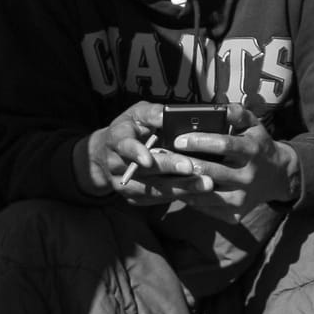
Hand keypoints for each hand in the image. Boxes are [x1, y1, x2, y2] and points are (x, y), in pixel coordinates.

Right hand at [75, 101, 200, 202]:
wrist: (109, 154)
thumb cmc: (131, 128)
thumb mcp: (138, 114)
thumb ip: (152, 113)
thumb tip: (166, 115)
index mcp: (117, 139)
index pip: (125, 146)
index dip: (136, 153)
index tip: (149, 160)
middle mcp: (117, 165)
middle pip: (144, 170)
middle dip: (168, 169)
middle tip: (191, 167)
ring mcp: (124, 184)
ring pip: (152, 189)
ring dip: (180, 187)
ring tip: (204, 183)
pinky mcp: (134, 198)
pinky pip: (157, 199)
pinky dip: (178, 195)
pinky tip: (198, 191)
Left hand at [164, 104, 299, 218]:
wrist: (278, 177)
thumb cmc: (259, 145)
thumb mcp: (254, 125)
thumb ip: (237, 113)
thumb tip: (218, 107)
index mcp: (252, 150)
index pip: (225, 145)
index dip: (200, 141)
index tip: (178, 139)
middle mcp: (248, 176)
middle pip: (212, 171)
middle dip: (185, 163)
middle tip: (165, 156)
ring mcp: (242, 198)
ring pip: (205, 193)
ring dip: (183, 183)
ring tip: (165, 173)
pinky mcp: (235, 214)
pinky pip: (207, 208)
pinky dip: (190, 198)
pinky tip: (178, 188)